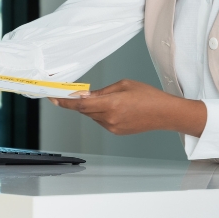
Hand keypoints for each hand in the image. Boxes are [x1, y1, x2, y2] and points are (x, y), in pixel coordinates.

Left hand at [48, 79, 206, 136]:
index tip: (53, 97)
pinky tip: (113, 107)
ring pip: (92, 115)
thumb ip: (101, 91)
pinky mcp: (116, 132)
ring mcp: (112, 127)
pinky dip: (100, 113)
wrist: (165, 114)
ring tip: (106, 98)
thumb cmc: (148, 96)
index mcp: (110, 105)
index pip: (79, 104)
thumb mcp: (123, 85)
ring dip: (90, 107)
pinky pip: (101, 121)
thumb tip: (84, 94)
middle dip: (77, 101)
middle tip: (73, 92)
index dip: (64, 101)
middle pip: (83, 110)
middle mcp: (109, 118)